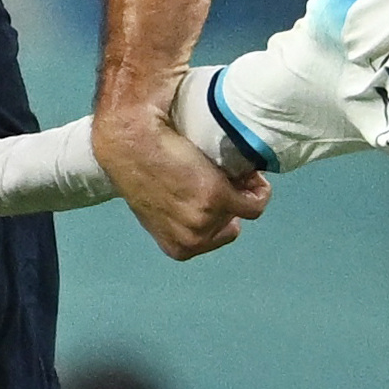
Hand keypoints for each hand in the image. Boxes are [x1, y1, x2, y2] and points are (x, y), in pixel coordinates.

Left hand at [94, 107, 268, 260]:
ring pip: (244, 211)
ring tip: (227, 168)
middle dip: (230, 202)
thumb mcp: (157, 206)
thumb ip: (179, 216)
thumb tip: (202, 207)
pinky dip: (258, 188)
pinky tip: (248, 172)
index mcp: (177, 248)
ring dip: (241, 190)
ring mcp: (205, 221)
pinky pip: (255, 202)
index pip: (214, 239)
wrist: (130, 141)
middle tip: (221, 176)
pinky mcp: (218, 198)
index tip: (214, 192)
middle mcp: (192, 241)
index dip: (217, 214)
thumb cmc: (135, 164)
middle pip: (231, 225)